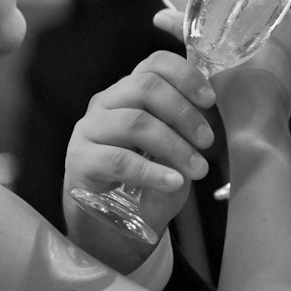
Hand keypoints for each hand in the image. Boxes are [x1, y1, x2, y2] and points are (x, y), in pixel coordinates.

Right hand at [63, 50, 217, 263]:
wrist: (110, 226)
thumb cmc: (144, 183)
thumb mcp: (171, 154)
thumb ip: (183, 134)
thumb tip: (201, 128)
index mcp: (130, 92)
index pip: (154, 64)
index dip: (185, 75)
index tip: (209, 100)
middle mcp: (106, 102)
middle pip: (146, 88)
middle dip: (184, 114)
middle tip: (207, 141)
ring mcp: (89, 129)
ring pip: (135, 122)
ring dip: (174, 145)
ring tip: (197, 169)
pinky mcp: (81, 160)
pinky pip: (119, 160)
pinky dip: (151, 172)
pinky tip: (172, 182)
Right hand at [150, 7, 290, 127]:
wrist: (256, 138)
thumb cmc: (241, 96)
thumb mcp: (209, 56)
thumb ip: (186, 31)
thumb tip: (161, 17)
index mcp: (290, 22)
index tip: (208, 1)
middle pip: (256, 16)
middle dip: (229, 18)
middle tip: (202, 18)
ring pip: (256, 37)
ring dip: (233, 37)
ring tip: (207, 37)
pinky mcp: (286, 77)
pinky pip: (260, 56)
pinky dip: (240, 55)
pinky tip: (220, 58)